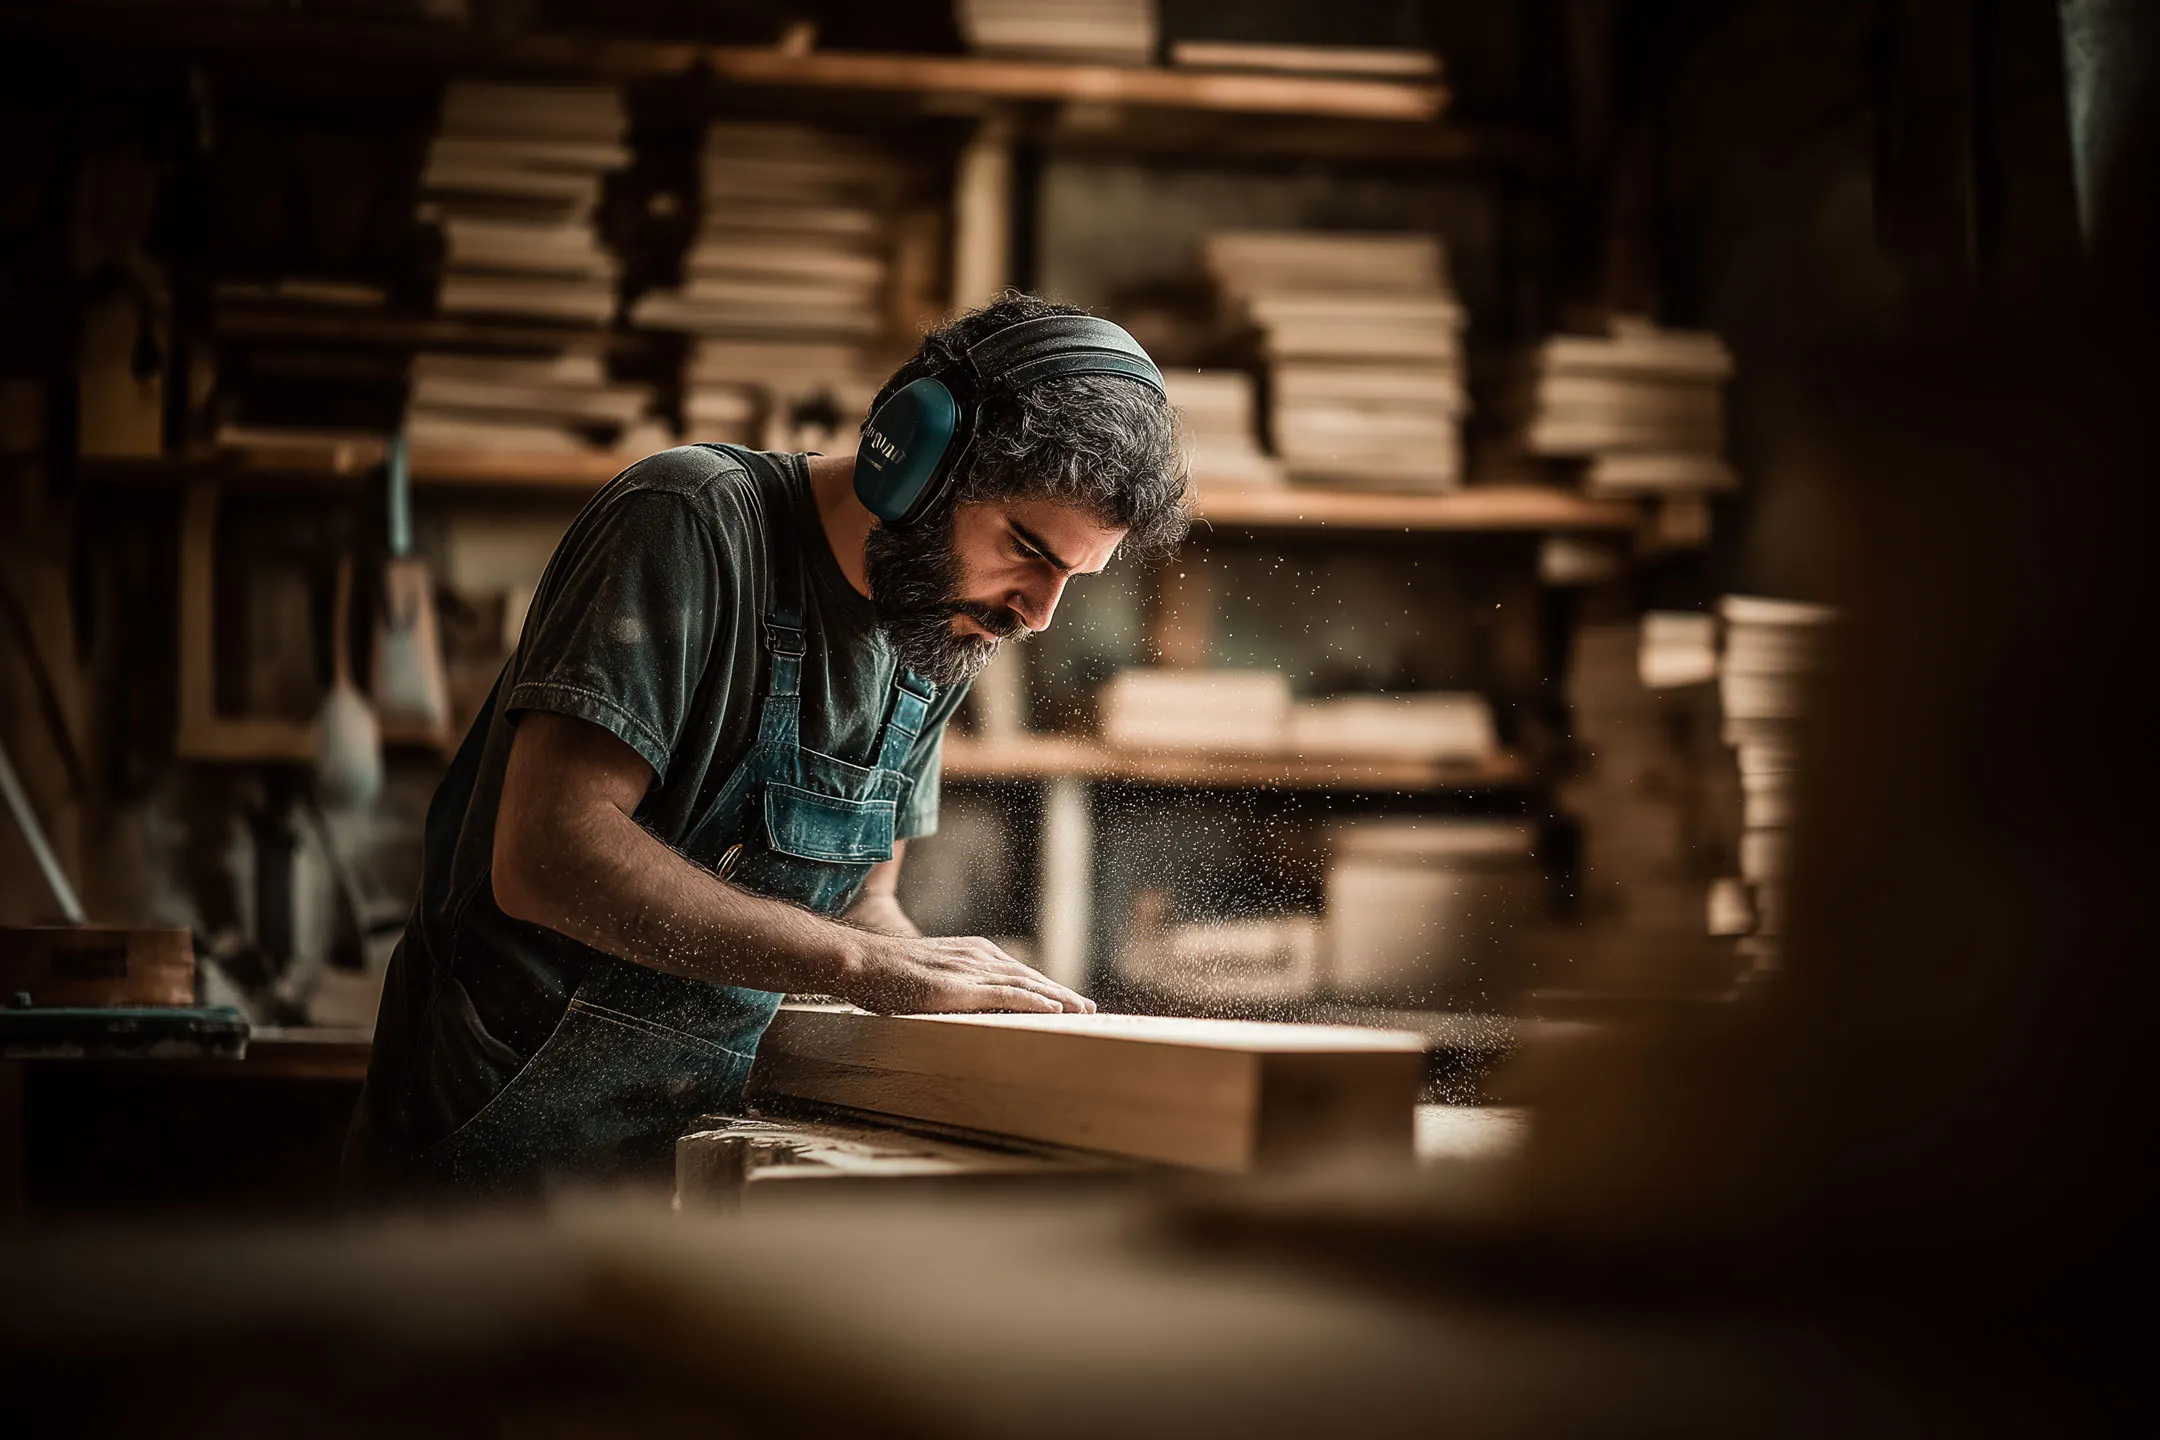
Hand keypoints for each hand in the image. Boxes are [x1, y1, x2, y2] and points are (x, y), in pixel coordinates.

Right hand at [844, 934, 1095, 1015]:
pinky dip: (1035, 1001)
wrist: (860, 962)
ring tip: (1084, 1011)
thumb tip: (962, 1005)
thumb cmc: (885, 975)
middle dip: (1062, 992)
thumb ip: (951, 985)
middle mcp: (978, 956)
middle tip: (1090, 1008)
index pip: (1018, 972)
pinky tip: (1056, 1010)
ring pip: (1026, 984)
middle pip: (1030, 976)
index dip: (1047, 987)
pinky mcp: (960, 987)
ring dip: (1059, 998)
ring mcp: (970, 969)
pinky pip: (1007, 994)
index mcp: (972, 952)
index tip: (1069, 1000)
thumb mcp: (928, 977)